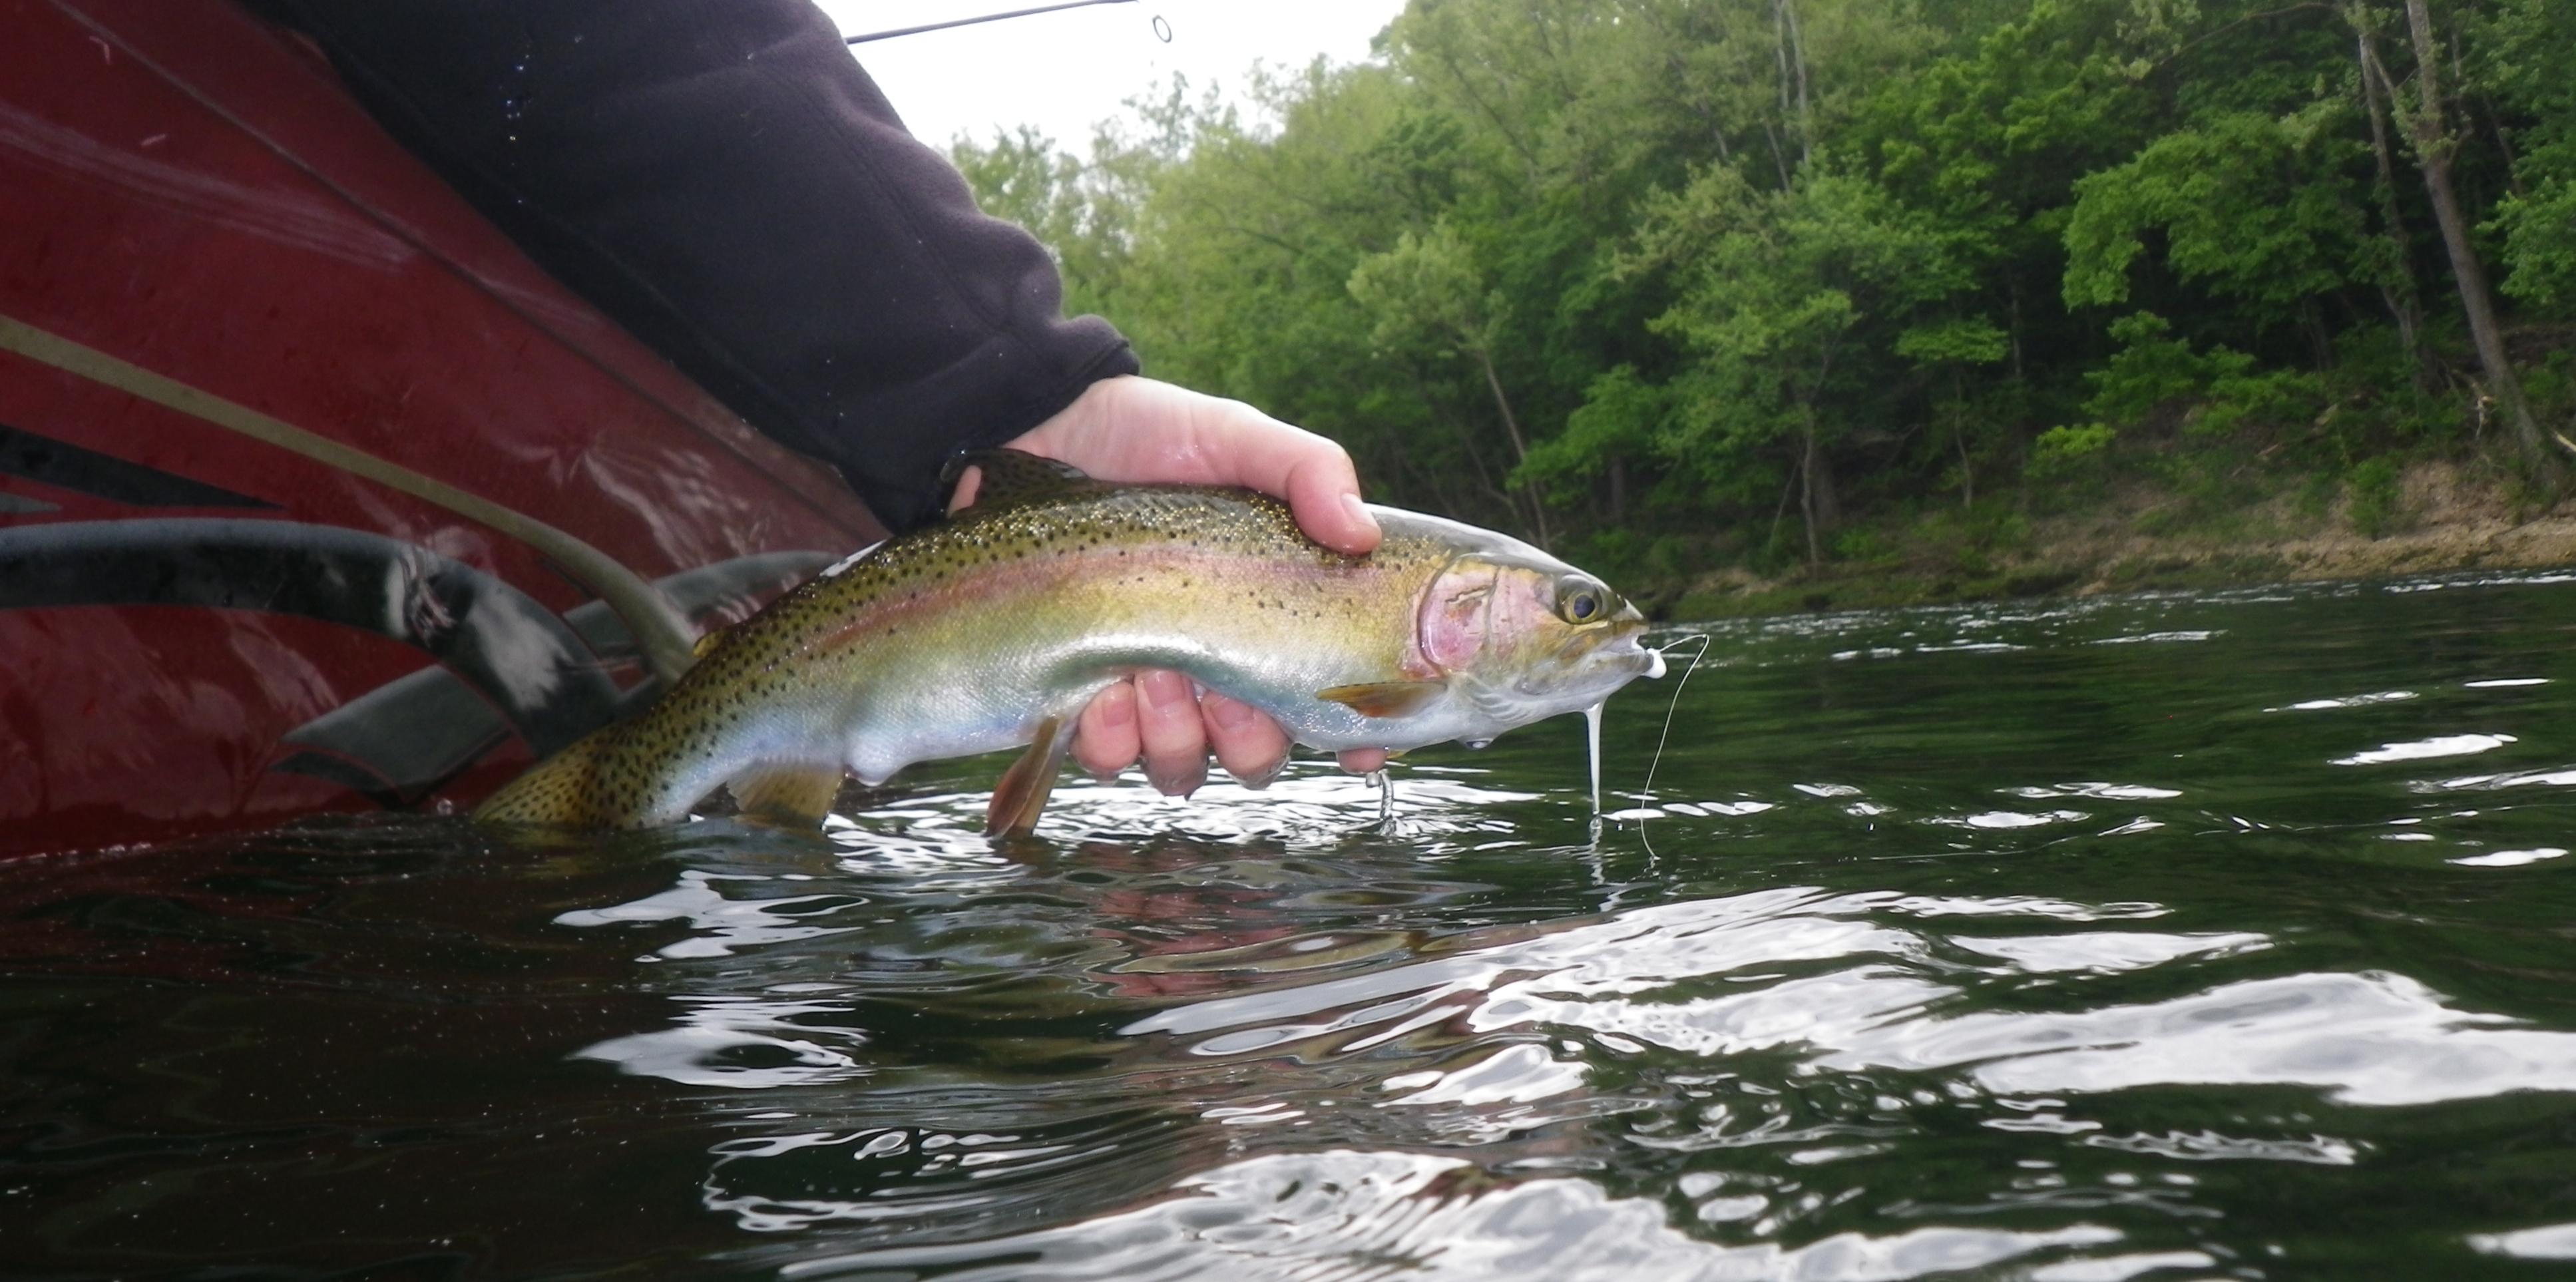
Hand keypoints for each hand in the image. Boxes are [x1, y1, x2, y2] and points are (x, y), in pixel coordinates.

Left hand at [951, 376, 1391, 792]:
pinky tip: (1102, 688)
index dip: (1362, 739)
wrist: (1042, 428)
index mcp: (1271, 618)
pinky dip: (1113, 737)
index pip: (1335, 702)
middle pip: (1259, 757)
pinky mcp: (1080, 698)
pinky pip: (1110, 759)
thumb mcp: (1236, 438)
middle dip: (1248, 737)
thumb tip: (1360, 534)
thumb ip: (1307, 471)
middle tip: (1220, 684)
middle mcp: (1216, 668)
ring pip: (1185, 767)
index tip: (1364, 748)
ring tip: (1150, 671)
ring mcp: (1148, 692)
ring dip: (1177, 735)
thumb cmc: (1147, 436)